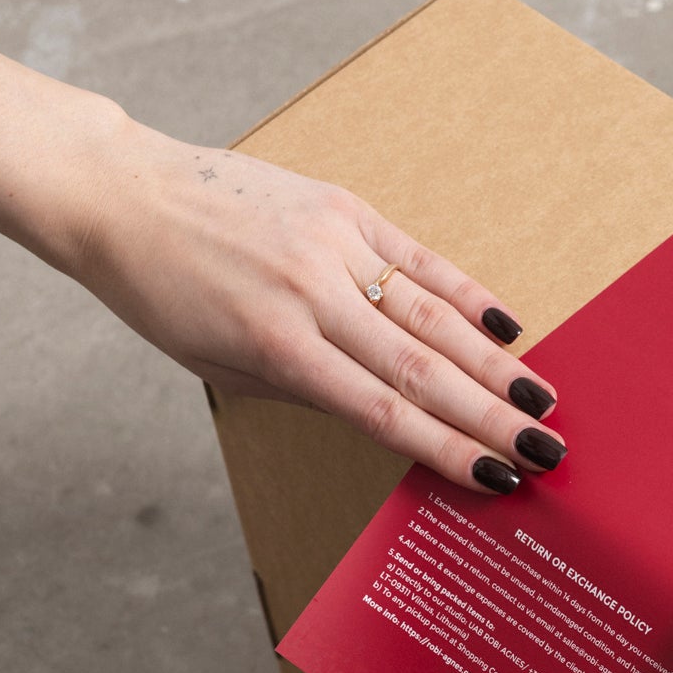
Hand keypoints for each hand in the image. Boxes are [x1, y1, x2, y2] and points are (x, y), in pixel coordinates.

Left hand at [71, 115, 566, 499]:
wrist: (125, 195)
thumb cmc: (162, 294)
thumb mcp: (217, 364)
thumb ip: (301, 387)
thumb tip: (382, 409)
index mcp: (275, 344)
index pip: (381, 410)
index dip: (446, 448)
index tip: (497, 476)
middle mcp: (311, 292)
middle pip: (422, 366)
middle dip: (491, 415)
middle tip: (548, 449)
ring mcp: (333, 243)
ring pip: (431, 314)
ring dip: (494, 363)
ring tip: (541, 399)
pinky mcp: (341, 206)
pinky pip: (417, 257)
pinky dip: (467, 293)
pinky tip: (507, 327)